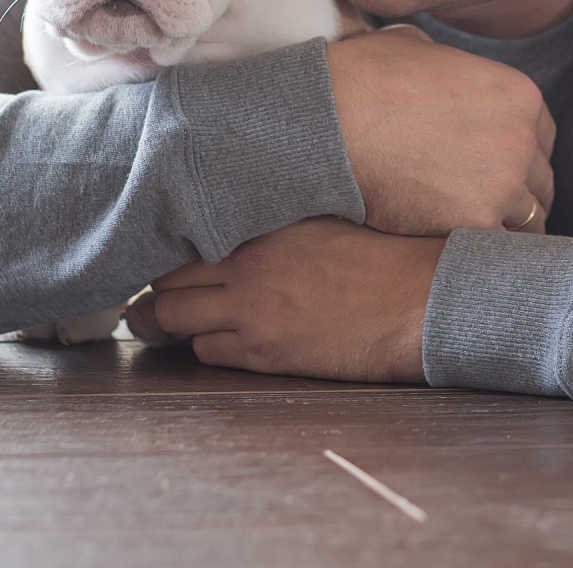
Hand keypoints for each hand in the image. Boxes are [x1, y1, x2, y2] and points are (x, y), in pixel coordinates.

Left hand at [123, 218, 443, 382]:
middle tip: (159, 297)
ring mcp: (250, 313)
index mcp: (259, 226)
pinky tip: (223, 340)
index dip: (169, 252)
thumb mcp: (319, 220)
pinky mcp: (263, 352)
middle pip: (165, 282)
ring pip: (173, 320)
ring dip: (174, 323)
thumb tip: (237, 225)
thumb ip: (271, 224)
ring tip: (179, 322)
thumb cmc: (378, 257)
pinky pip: (207, 353)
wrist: (414, 300)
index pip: (182, 237)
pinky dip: (206, 347)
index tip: (168, 258)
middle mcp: (245, 266)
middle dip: (158, 291)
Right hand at [325, 24, 554, 236]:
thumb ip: (448, 63)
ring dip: (504, 226)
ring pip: (527, 220)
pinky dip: (482, 252)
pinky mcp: (476, 222)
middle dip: (518, 193)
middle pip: (540, 181)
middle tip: (487, 205)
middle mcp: (522, 138)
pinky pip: (497, 248)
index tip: (499, 169)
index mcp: (519, 94)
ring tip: (477, 235)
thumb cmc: (364, 78)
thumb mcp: (419, 47)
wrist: (333, 120)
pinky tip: (463, 252)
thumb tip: (436, 65)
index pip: (542, 137)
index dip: (520, 155)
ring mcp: (505, 183)